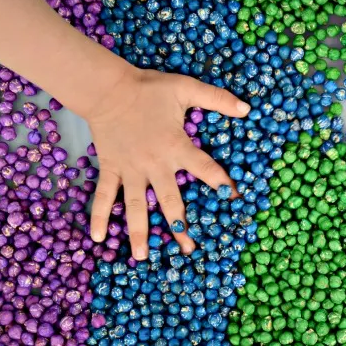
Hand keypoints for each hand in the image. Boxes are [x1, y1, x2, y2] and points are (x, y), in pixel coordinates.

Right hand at [86, 67, 249, 259]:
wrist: (107, 88)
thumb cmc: (149, 88)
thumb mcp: (186, 88)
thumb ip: (217, 99)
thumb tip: (248, 109)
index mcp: (176, 146)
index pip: (205, 169)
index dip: (221, 183)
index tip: (234, 198)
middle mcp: (154, 164)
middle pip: (169, 201)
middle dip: (180, 226)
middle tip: (189, 250)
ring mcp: (130, 170)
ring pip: (135, 206)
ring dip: (139, 232)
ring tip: (142, 258)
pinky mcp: (111, 168)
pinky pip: (104, 195)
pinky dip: (98, 215)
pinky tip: (98, 238)